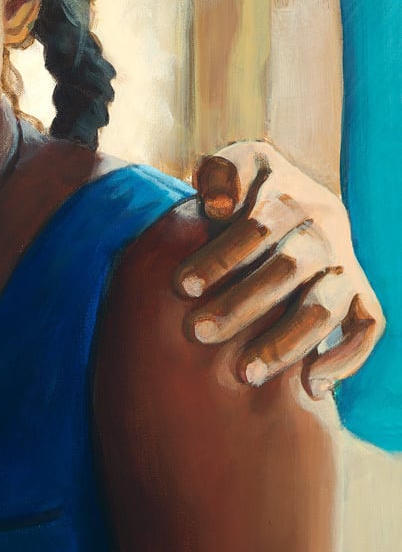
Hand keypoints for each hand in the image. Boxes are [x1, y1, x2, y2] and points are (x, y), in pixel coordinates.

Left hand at [175, 141, 383, 392]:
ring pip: (325, 307)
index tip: (182, 286)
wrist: (284, 193)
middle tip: (197, 332)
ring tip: (243, 374)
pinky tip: (310, 387)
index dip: (221, 256)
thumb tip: (219, 207)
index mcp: (292, 195)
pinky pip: (369, 326)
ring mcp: (345, 263)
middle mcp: (326, 230)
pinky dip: (348, 358)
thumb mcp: (233, 164)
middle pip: (288, 271)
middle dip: (240, 305)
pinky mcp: (359, 292)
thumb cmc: (242, 186)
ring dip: (285, 342)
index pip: (258, 226)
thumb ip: (222, 173)